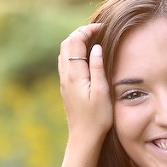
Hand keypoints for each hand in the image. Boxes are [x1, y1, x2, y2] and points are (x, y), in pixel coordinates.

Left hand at [57, 24, 112, 144]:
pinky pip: (65, 63)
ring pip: (64, 52)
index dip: (87, 30)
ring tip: (92, 39)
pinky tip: (86, 57)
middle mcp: (66, 76)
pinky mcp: (66, 88)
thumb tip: (96, 47)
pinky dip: (74, 53)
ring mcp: (64, 82)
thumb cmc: (97, 118)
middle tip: (97, 30)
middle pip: (66, 44)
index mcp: (75, 75)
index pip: (75, 42)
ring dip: (76, 42)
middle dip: (80, 32)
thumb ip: (98, 68)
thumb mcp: (102, 92)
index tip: (102, 27)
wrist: (83, 138)